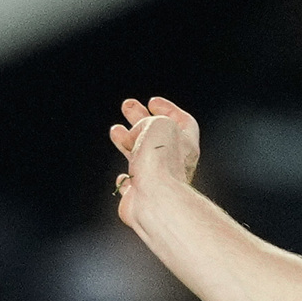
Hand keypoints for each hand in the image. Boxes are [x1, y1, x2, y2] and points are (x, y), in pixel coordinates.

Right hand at [106, 96, 199, 216]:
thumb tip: (133, 136)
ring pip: (142, 158)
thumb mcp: (158, 124)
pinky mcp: (141, 197)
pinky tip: (122, 176)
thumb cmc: (161, 161)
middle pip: (157, 136)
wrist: (155, 198)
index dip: (167, 109)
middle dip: (141, 119)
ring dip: (128, 142)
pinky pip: (134, 186)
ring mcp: (158, 180)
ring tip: (115, 130)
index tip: (152, 102)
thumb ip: (146, 122)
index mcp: (186, 143)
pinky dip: (126, 179)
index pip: (182, 121)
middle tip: (127, 106)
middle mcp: (175, 162)